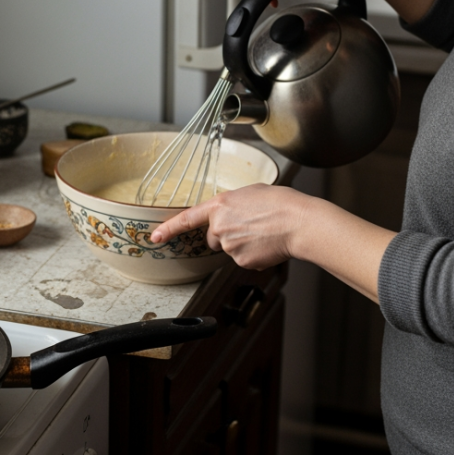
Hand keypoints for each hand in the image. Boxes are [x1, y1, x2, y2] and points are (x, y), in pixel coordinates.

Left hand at [149, 185, 314, 270]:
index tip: (154, 237)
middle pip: (213, 238)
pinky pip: (243, 259)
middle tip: (250, 226)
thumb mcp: (250, 193)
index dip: (168, 229)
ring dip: (242, 244)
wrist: (299, 222)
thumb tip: (230, 216)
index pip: (186, 219)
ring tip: (263, 232)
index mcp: (220, 206)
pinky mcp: (242, 261)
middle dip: (226, 235)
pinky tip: (267, 244)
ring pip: (229, 249)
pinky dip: (253, 254)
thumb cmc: (280, 203)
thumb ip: (232, 205)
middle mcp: (220, 227)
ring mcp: (230, 246)